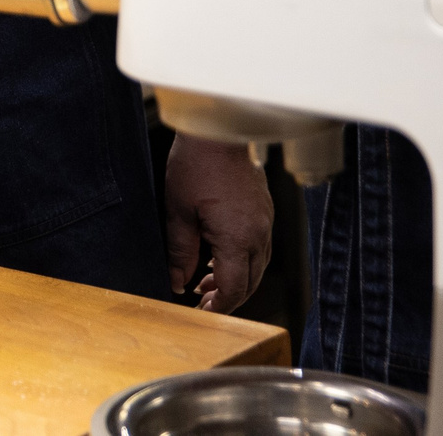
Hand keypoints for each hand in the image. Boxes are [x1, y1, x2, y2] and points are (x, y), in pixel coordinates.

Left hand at [163, 135, 273, 312]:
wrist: (218, 130)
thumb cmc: (197, 163)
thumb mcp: (178, 211)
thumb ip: (179, 251)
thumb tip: (177, 281)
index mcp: (238, 238)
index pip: (233, 288)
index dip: (218, 306)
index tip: (203, 312)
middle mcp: (259, 234)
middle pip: (249, 282)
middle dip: (227, 297)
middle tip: (203, 303)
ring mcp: (265, 221)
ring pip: (256, 266)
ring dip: (234, 278)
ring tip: (206, 281)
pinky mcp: (264, 210)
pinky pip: (258, 246)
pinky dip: (241, 259)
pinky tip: (219, 256)